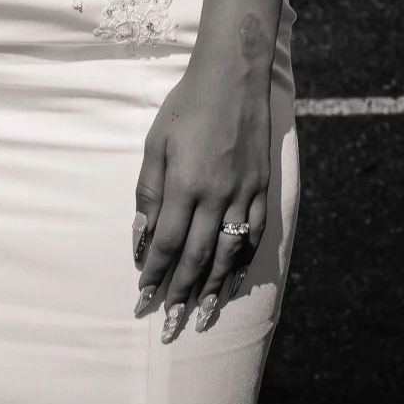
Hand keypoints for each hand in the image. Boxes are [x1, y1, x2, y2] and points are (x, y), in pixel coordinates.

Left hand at [132, 19, 272, 342]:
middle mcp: (215, 196)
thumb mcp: (155, 142)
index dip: (153, 275)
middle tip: (168, 327)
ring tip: (199, 319)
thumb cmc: (186, 106)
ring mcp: (243, 195)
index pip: (165, 243)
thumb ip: (149, 190)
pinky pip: (251, 238)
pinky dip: (239, 266)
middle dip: (179, 296)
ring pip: (226, 256)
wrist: (233, 76)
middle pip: (195, 258)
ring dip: (210, 291)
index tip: (142, 299)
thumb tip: (141, 236)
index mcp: (184, 184)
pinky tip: (229, 284)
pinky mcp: (262, 190)